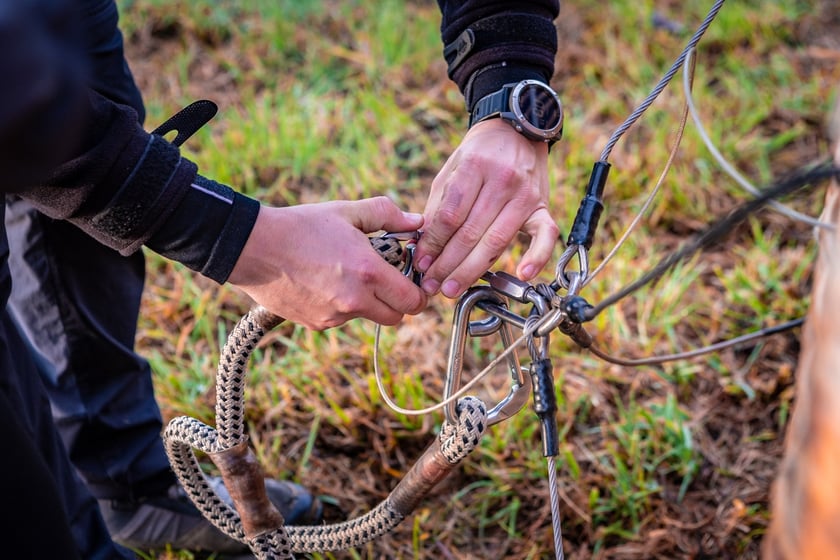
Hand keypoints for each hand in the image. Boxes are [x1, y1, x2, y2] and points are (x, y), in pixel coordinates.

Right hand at [227, 197, 427, 329]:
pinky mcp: (316, 324)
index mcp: (369, 272)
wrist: (254, 247)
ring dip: (367, 302)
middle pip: (396, 318)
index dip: (418, 293)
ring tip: (347, 274)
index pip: (412, 301)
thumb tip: (415, 222)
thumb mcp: (346, 211)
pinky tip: (325, 282)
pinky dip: (341, 306)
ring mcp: (334, 316)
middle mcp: (355, 300)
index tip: (413, 280)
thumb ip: (386, 215)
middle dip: (398, 302)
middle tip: (388, 280)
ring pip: (367, 317)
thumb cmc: (302, 226)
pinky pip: (340, 319)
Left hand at [413, 118, 559, 297]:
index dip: (433, 243)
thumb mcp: (451, 171)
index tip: (421, 263)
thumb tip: (422, 245)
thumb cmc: (479, 155)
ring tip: (452, 288)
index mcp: (475, 167)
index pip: (450, 215)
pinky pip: (545, 235)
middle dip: (448, 264)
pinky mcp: (542, 206)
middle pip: (471, 232)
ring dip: (472, 270)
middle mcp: (502, 180)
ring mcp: (525, 195)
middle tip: (432, 285)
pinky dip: (537, 256)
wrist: (516, 130)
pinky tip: (522, 274)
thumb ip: (438, 206)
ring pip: (497, 240)